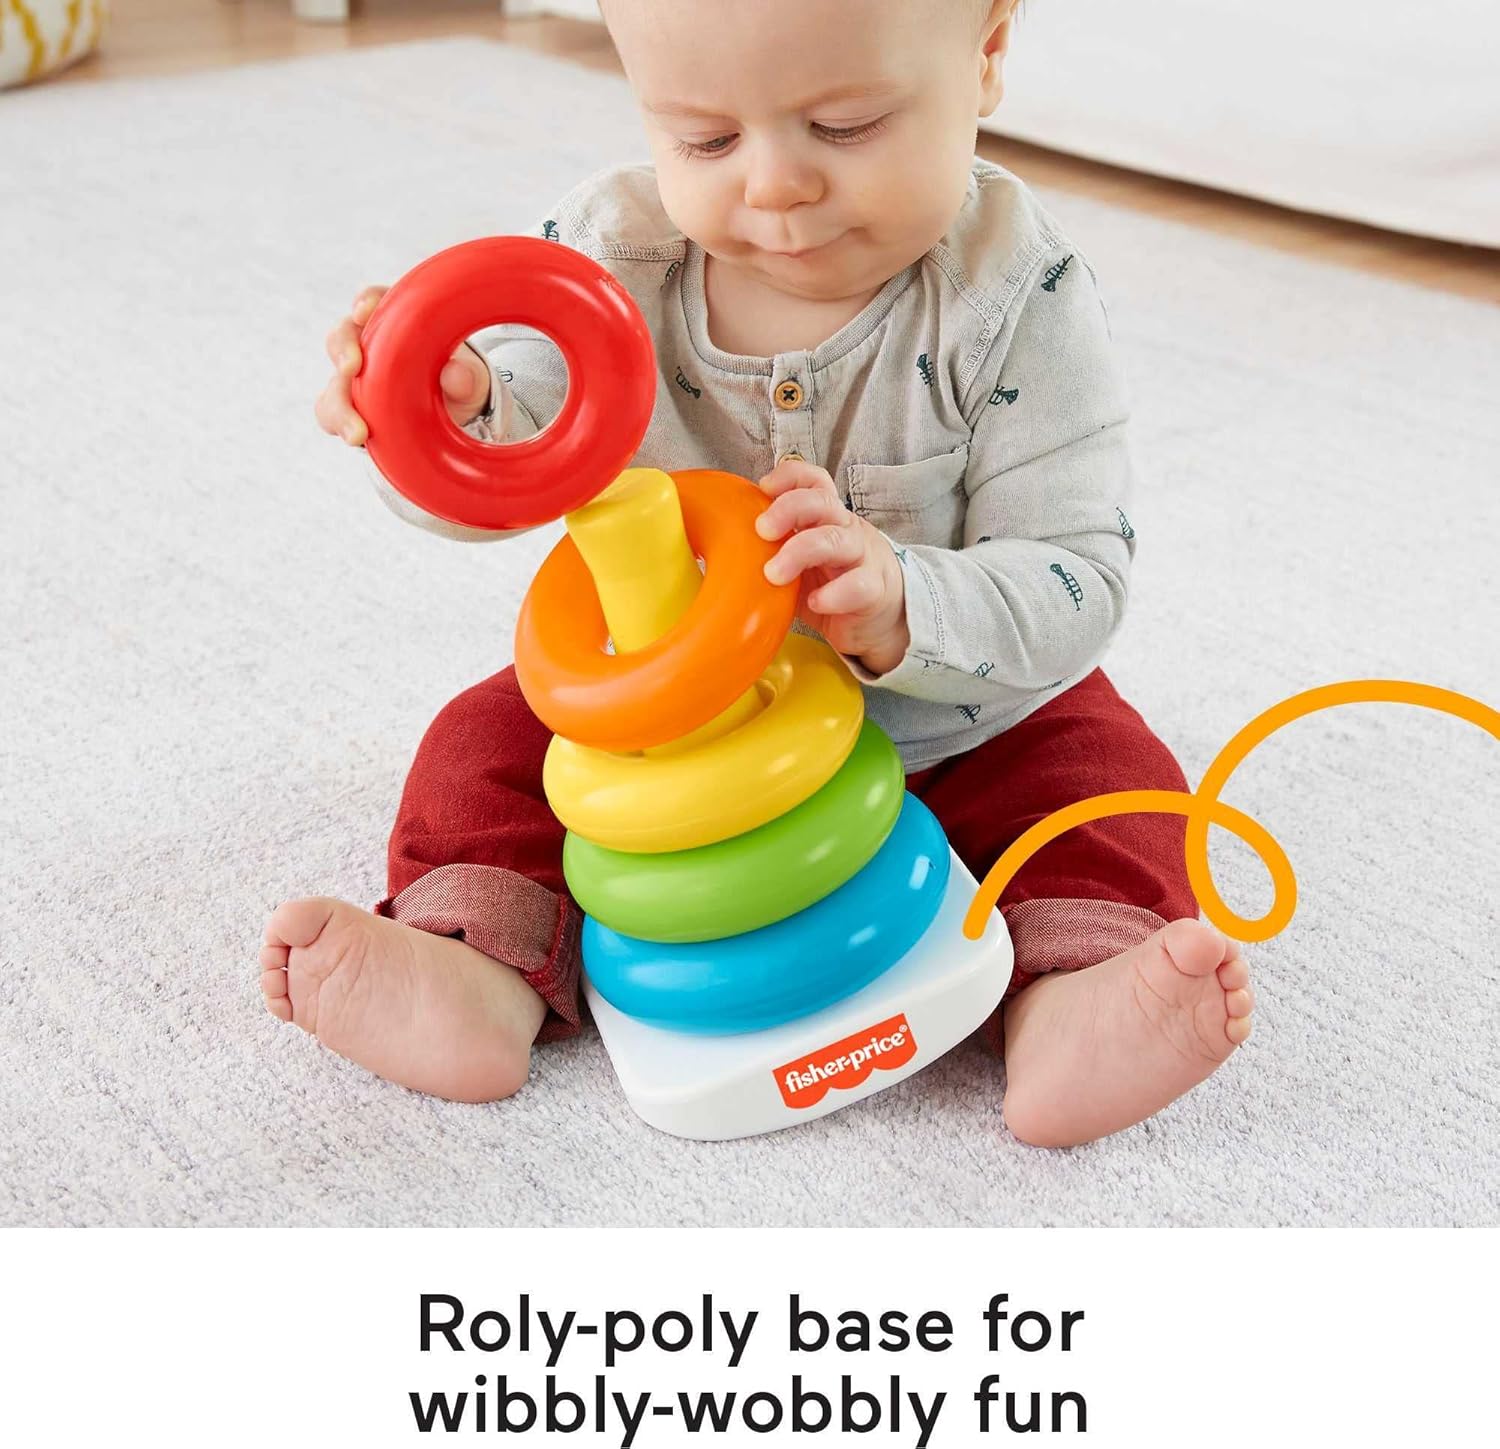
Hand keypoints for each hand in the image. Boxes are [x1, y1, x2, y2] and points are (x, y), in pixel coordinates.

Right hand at [315, 285, 491, 445]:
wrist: (456, 418)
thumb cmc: (460, 385)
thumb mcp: (471, 380)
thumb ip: (466, 376)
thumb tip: (456, 375)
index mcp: (397, 323)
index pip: (374, 300)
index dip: (366, 301)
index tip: (363, 312)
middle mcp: (369, 347)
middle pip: (341, 338)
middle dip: (342, 350)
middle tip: (351, 367)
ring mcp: (355, 379)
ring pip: (333, 383)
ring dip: (339, 404)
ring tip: (357, 432)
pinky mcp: (350, 407)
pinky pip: (333, 413)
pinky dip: (340, 423)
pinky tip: (357, 437)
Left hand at [755, 458, 910, 674]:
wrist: (881, 621)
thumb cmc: (833, 585)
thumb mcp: (800, 562)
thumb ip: (773, 549)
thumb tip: (717, 548)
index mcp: (826, 518)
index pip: (815, 482)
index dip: (791, 477)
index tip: (763, 487)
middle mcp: (846, 530)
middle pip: (823, 502)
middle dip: (789, 509)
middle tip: (762, 531)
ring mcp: (863, 558)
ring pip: (838, 539)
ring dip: (801, 551)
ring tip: (774, 574)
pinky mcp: (874, 591)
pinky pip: (859, 585)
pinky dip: (834, 593)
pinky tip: (815, 603)